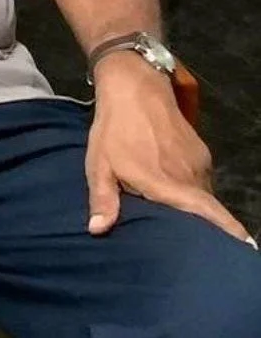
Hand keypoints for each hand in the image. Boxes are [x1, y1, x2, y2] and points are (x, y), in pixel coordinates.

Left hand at [87, 53, 250, 243]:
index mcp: (169, 184)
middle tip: (194, 247)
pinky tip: (178, 196)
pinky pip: (202, 180)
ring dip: (196, 208)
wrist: (136, 87)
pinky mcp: (201, 152)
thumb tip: (97, 230)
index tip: (239, 250)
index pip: (208, 214)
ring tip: (181, 223)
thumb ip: (103, 198)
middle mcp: (192, 176)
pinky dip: (193, 191)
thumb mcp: (99, 164)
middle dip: (206, 229)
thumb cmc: (114, 129)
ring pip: (204, 194)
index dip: (226, 232)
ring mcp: (199, 163)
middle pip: (207, 210)